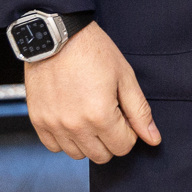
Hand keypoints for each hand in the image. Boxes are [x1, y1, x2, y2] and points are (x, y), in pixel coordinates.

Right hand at [24, 21, 159, 163]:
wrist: (57, 36)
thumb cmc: (94, 51)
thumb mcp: (125, 77)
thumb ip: (140, 112)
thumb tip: (153, 139)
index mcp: (100, 115)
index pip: (123, 147)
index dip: (129, 133)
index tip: (125, 115)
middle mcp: (75, 126)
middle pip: (101, 156)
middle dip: (111, 140)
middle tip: (110, 116)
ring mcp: (53, 125)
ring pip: (77, 154)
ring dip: (88, 141)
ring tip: (90, 116)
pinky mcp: (38, 120)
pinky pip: (54, 147)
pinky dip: (65, 139)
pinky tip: (73, 119)